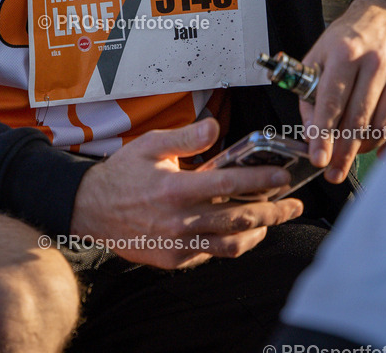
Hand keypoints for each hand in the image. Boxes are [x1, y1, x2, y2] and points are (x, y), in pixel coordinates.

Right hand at [70, 117, 302, 268]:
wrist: (91, 209)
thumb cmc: (122, 174)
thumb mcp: (150, 144)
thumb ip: (186, 137)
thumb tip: (214, 125)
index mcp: (176, 188)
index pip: (230, 185)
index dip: (261, 181)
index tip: (283, 177)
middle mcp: (180, 220)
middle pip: (239, 219)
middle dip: (273, 212)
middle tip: (294, 205)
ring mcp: (178, 244)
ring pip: (230, 244)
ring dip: (257, 233)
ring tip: (272, 221)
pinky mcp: (173, 259)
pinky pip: (211, 254)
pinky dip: (230, 244)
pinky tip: (239, 232)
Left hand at [300, 0, 385, 182]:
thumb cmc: (347, 37)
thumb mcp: (318, 55)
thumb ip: (309, 93)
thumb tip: (310, 132)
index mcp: (344, 52)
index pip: (331, 100)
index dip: (323, 133)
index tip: (317, 158)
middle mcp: (373, 61)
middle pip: (358, 118)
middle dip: (343, 152)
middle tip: (333, 172)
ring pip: (383, 123)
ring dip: (365, 148)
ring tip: (351, 157)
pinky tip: (379, 152)